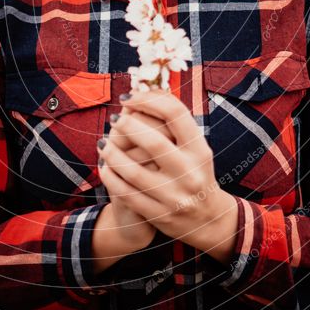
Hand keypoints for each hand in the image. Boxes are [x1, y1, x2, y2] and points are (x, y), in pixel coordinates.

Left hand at [99, 89, 230, 246]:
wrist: (206, 219)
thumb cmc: (194, 173)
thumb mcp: (194, 148)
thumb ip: (174, 123)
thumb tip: (148, 89)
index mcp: (199, 150)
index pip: (175, 114)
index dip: (149, 100)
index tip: (129, 97)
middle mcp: (190, 173)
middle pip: (154, 142)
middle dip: (128, 126)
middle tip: (114, 119)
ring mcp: (175, 196)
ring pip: (134, 172)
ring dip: (113, 154)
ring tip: (103, 142)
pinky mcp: (160, 215)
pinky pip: (128, 194)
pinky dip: (112, 178)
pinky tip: (104, 167)